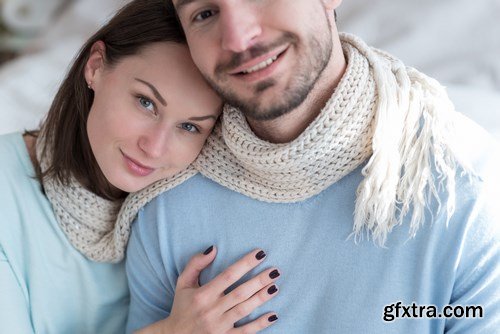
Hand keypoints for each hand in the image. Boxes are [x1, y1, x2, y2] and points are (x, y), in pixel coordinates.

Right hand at [145, 247, 279, 333]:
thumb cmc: (182, 306)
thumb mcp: (183, 283)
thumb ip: (195, 264)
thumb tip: (213, 248)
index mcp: (203, 294)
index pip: (229, 275)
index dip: (245, 263)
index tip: (260, 254)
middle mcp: (211, 310)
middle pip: (240, 292)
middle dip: (259, 280)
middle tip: (275, 271)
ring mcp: (219, 326)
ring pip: (244, 310)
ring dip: (261, 298)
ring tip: (275, 286)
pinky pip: (245, 333)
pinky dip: (260, 324)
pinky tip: (273, 315)